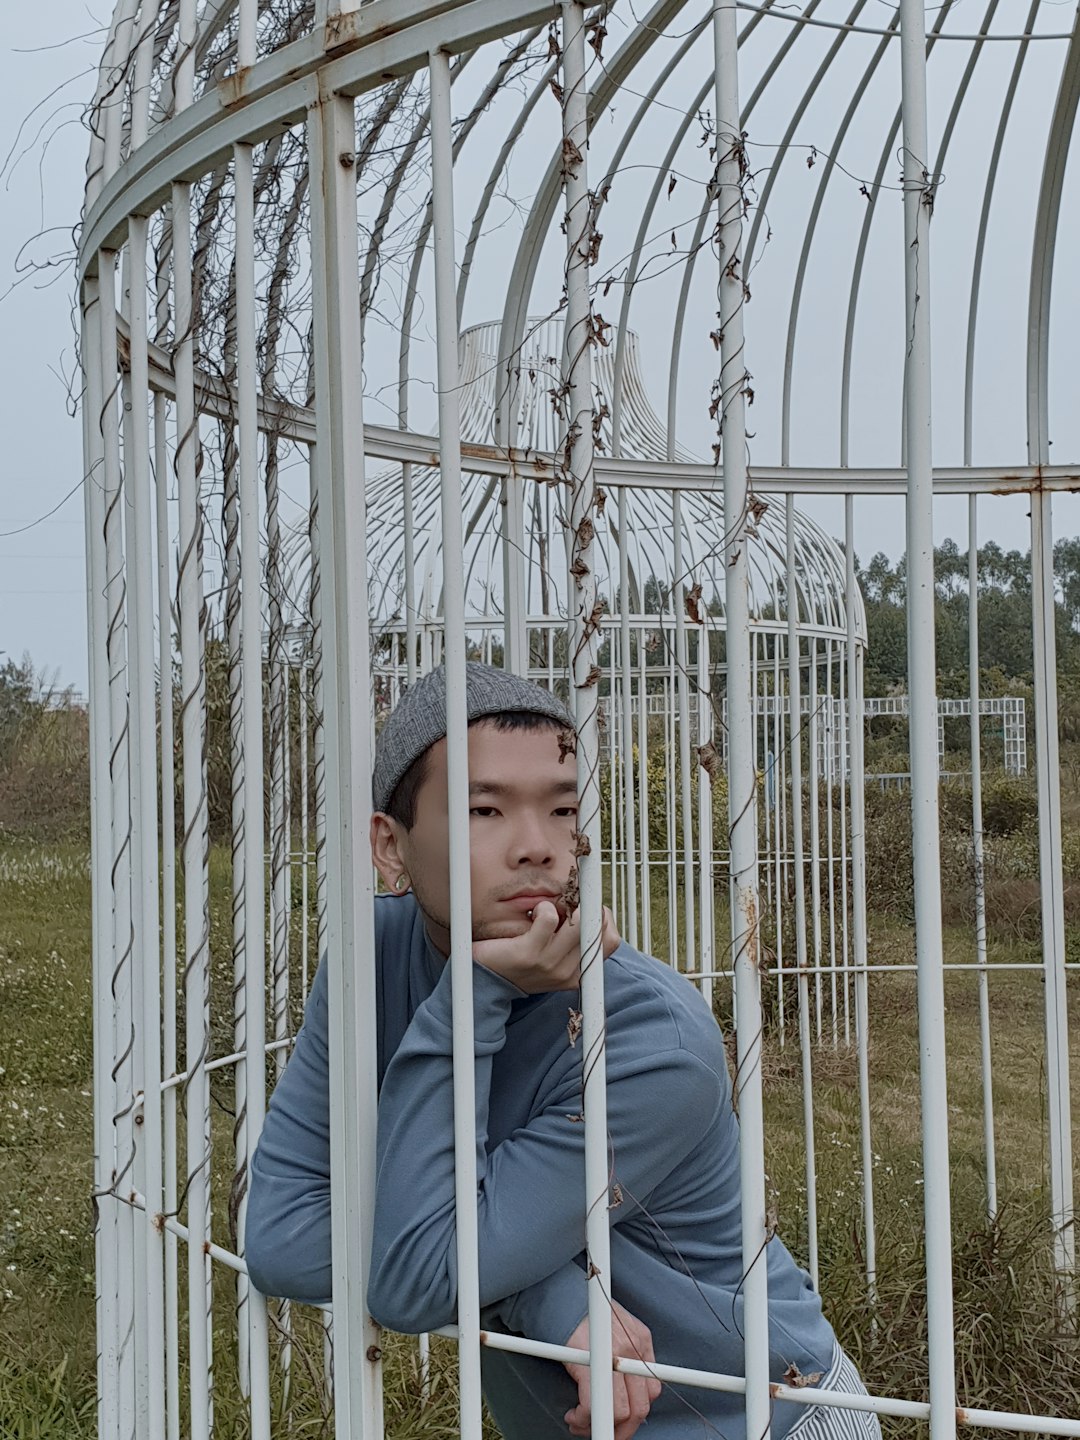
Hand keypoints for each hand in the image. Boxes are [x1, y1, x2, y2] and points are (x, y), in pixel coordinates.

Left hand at [473, 904, 621, 993]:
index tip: (588, 910)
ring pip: (578, 922)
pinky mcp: (529, 953)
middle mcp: (568, 972)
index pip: (611, 941)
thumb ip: (573, 942)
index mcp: (578, 973)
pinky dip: (544, 907)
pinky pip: (549, 917)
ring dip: (567, 905)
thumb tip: (591, 910)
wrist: (485, 980)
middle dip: (587, 907)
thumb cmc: (520, 961)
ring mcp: (549, 964)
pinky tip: (536, 911)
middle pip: (597, 928)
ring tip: (552, 907)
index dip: (604, 918)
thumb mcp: (554, 958)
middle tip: (570, 903)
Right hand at [563, 1301, 661, 1439]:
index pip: (652, 1388)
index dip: (637, 1411)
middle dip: (624, 1429)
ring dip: (603, 1427)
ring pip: (620, 1413)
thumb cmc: (584, 1313)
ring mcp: (613, 1358)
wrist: (561, 1299)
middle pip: (640, 1406)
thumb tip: (625, 1391)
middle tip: (608, 1432)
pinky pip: (594, 1408)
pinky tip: (574, 1416)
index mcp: (640, 1340)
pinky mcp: (591, 1366)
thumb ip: (626, 1354)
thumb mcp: (615, 1326)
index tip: (625, 1421)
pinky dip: (583, 1419)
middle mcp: (632, 1349)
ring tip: (585, 1424)